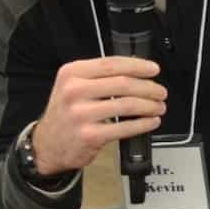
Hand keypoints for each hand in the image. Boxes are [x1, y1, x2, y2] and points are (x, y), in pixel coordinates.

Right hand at [32, 57, 166, 174]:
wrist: (48, 144)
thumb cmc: (67, 113)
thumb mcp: (72, 86)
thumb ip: (99, 76)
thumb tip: (136, 69)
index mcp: (72, 73)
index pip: (112, 64)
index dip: (138, 66)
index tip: (154, 69)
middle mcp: (74, 91)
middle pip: (123, 84)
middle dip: (149, 87)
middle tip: (161, 92)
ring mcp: (81, 114)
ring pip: (128, 105)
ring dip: (150, 105)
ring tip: (159, 107)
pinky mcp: (90, 135)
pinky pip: (125, 127)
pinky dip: (144, 124)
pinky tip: (151, 121)